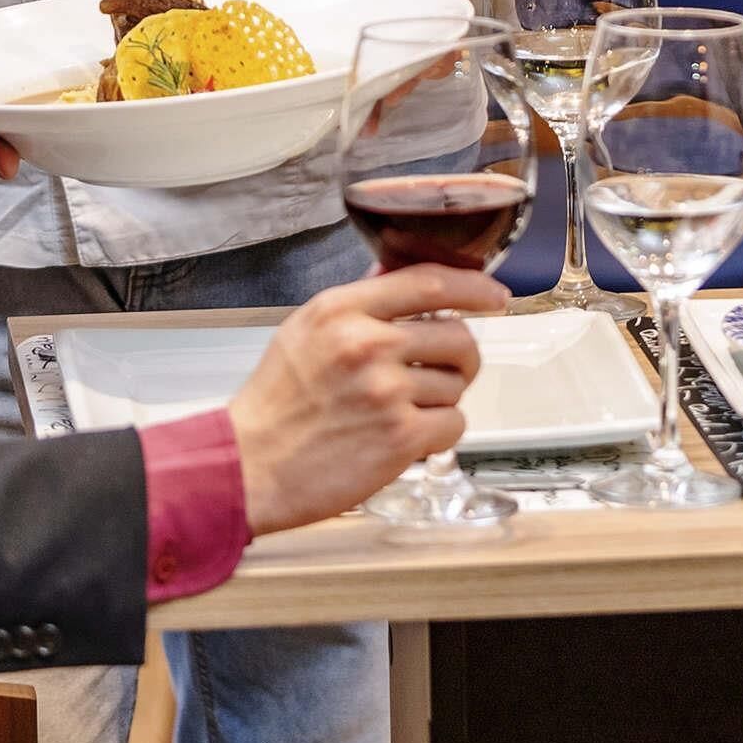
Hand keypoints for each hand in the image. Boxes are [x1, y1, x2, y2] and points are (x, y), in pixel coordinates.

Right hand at [225, 264, 509, 532]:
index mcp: (342, 309)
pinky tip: (409, 437)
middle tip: (444, 371)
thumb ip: (358, 303)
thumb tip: (400, 276)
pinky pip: (454, 423)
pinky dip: (440, 433)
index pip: (430, 281)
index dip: (473, 287)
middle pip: (458, 335)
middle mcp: (367, 344)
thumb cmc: (274, 403)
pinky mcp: (399, 437)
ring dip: (441, 399)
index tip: (493, 295)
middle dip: (461, 357)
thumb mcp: (305, 330)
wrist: (248, 466)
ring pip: (457, 384)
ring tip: (403, 411)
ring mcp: (386, 391)